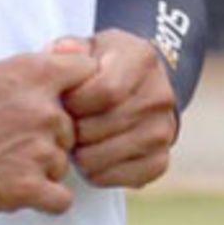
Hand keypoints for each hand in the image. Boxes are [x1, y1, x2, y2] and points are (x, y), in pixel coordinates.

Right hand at [0, 50, 98, 214]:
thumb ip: (28, 70)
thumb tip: (66, 59)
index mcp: (32, 75)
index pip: (88, 74)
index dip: (78, 90)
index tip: (62, 101)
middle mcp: (42, 111)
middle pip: (71, 128)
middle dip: (47, 136)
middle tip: (8, 140)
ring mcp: (37, 151)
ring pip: (61, 163)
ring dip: (39, 168)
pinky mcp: (27, 189)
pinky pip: (60, 199)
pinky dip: (43, 198)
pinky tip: (16, 189)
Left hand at [50, 28, 177, 189]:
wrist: (139, 86)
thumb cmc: (102, 65)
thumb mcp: (87, 46)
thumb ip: (68, 49)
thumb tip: (58, 52)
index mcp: (141, 58)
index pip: (106, 90)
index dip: (76, 101)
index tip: (65, 101)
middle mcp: (160, 94)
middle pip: (103, 125)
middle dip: (73, 129)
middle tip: (62, 126)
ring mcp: (164, 130)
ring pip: (106, 155)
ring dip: (80, 153)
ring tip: (74, 139)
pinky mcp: (161, 159)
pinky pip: (120, 178)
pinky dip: (96, 173)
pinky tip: (89, 156)